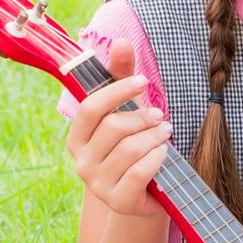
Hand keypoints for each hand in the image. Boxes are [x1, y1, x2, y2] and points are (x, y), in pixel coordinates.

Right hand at [63, 38, 170, 218]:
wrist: (144, 194)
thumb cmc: (133, 145)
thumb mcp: (127, 111)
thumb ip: (121, 77)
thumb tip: (122, 41)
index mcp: (76, 138)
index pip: (90, 108)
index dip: (118, 91)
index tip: (143, 81)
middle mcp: (81, 162)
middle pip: (113, 127)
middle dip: (143, 117)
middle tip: (160, 116)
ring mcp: (98, 184)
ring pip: (130, 149)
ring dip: (155, 137)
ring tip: (165, 132)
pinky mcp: (118, 201)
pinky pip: (141, 171)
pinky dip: (157, 157)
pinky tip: (164, 153)